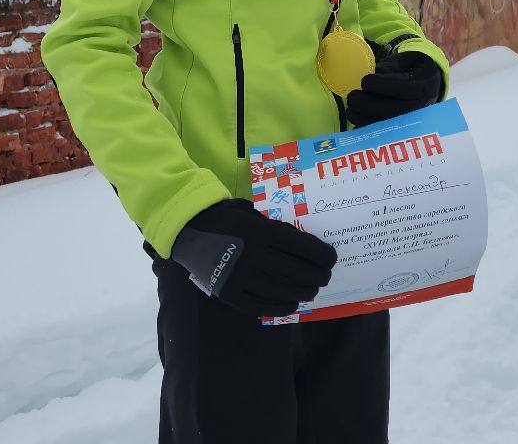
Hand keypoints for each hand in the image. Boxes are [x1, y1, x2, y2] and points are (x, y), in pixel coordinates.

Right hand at [169, 200, 335, 316]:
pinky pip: (262, 305)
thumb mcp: (250, 211)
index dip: (321, 254)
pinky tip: (292, 302)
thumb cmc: (224, 217)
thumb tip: (304, 242)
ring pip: (283, 290)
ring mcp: (240, 278)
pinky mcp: (230, 294)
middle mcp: (251, 256)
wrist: (186, 232)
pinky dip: (282, 306)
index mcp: (258, 231)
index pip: (301, 246)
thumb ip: (275, 225)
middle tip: (325, 276)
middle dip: (317, 275)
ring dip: (304, 291)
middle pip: (296, 271)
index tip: (331, 258)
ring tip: (312, 289)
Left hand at [347, 49, 443, 126]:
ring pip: (388, 126)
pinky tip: (355, 122)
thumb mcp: (404, 63)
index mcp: (424, 87)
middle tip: (352, 97)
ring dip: (364, 119)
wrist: (424, 88)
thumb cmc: (408, 71)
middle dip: (369, 105)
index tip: (365, 81)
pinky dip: (367, 131)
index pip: (405, 88)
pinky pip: (383, 136)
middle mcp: (420, 107)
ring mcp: (411, 122)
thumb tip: (378, 72)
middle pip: (394, 111)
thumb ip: (391, 66)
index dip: (383, 85)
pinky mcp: (401, 132)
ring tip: (351, 109)